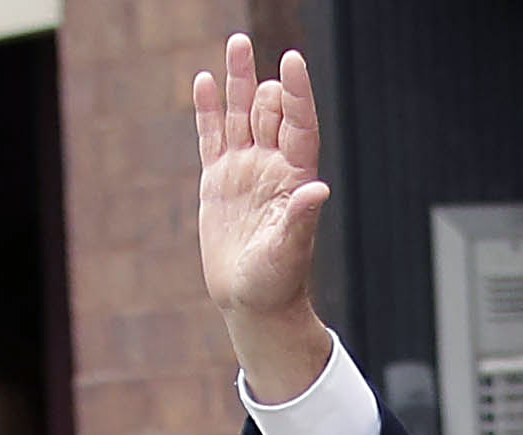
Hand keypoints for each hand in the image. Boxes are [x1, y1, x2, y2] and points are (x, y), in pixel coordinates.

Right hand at [192, 35, 342, 405]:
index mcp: (295, 180)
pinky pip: (212, 137)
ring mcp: (244, 171)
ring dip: (238, 80)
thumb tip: (318, 190)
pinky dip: (207, 111)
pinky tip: (204, 82)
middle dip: (263, 83)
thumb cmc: (278, 284)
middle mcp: (272, 168)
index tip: (292, 60)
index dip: (297, 93)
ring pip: (240, 115)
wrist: (252, 303)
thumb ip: (301, 220)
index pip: (299, 125)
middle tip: (252, 52)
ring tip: (238, 43)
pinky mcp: (218, 182)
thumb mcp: (289, 253)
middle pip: (269, 112)